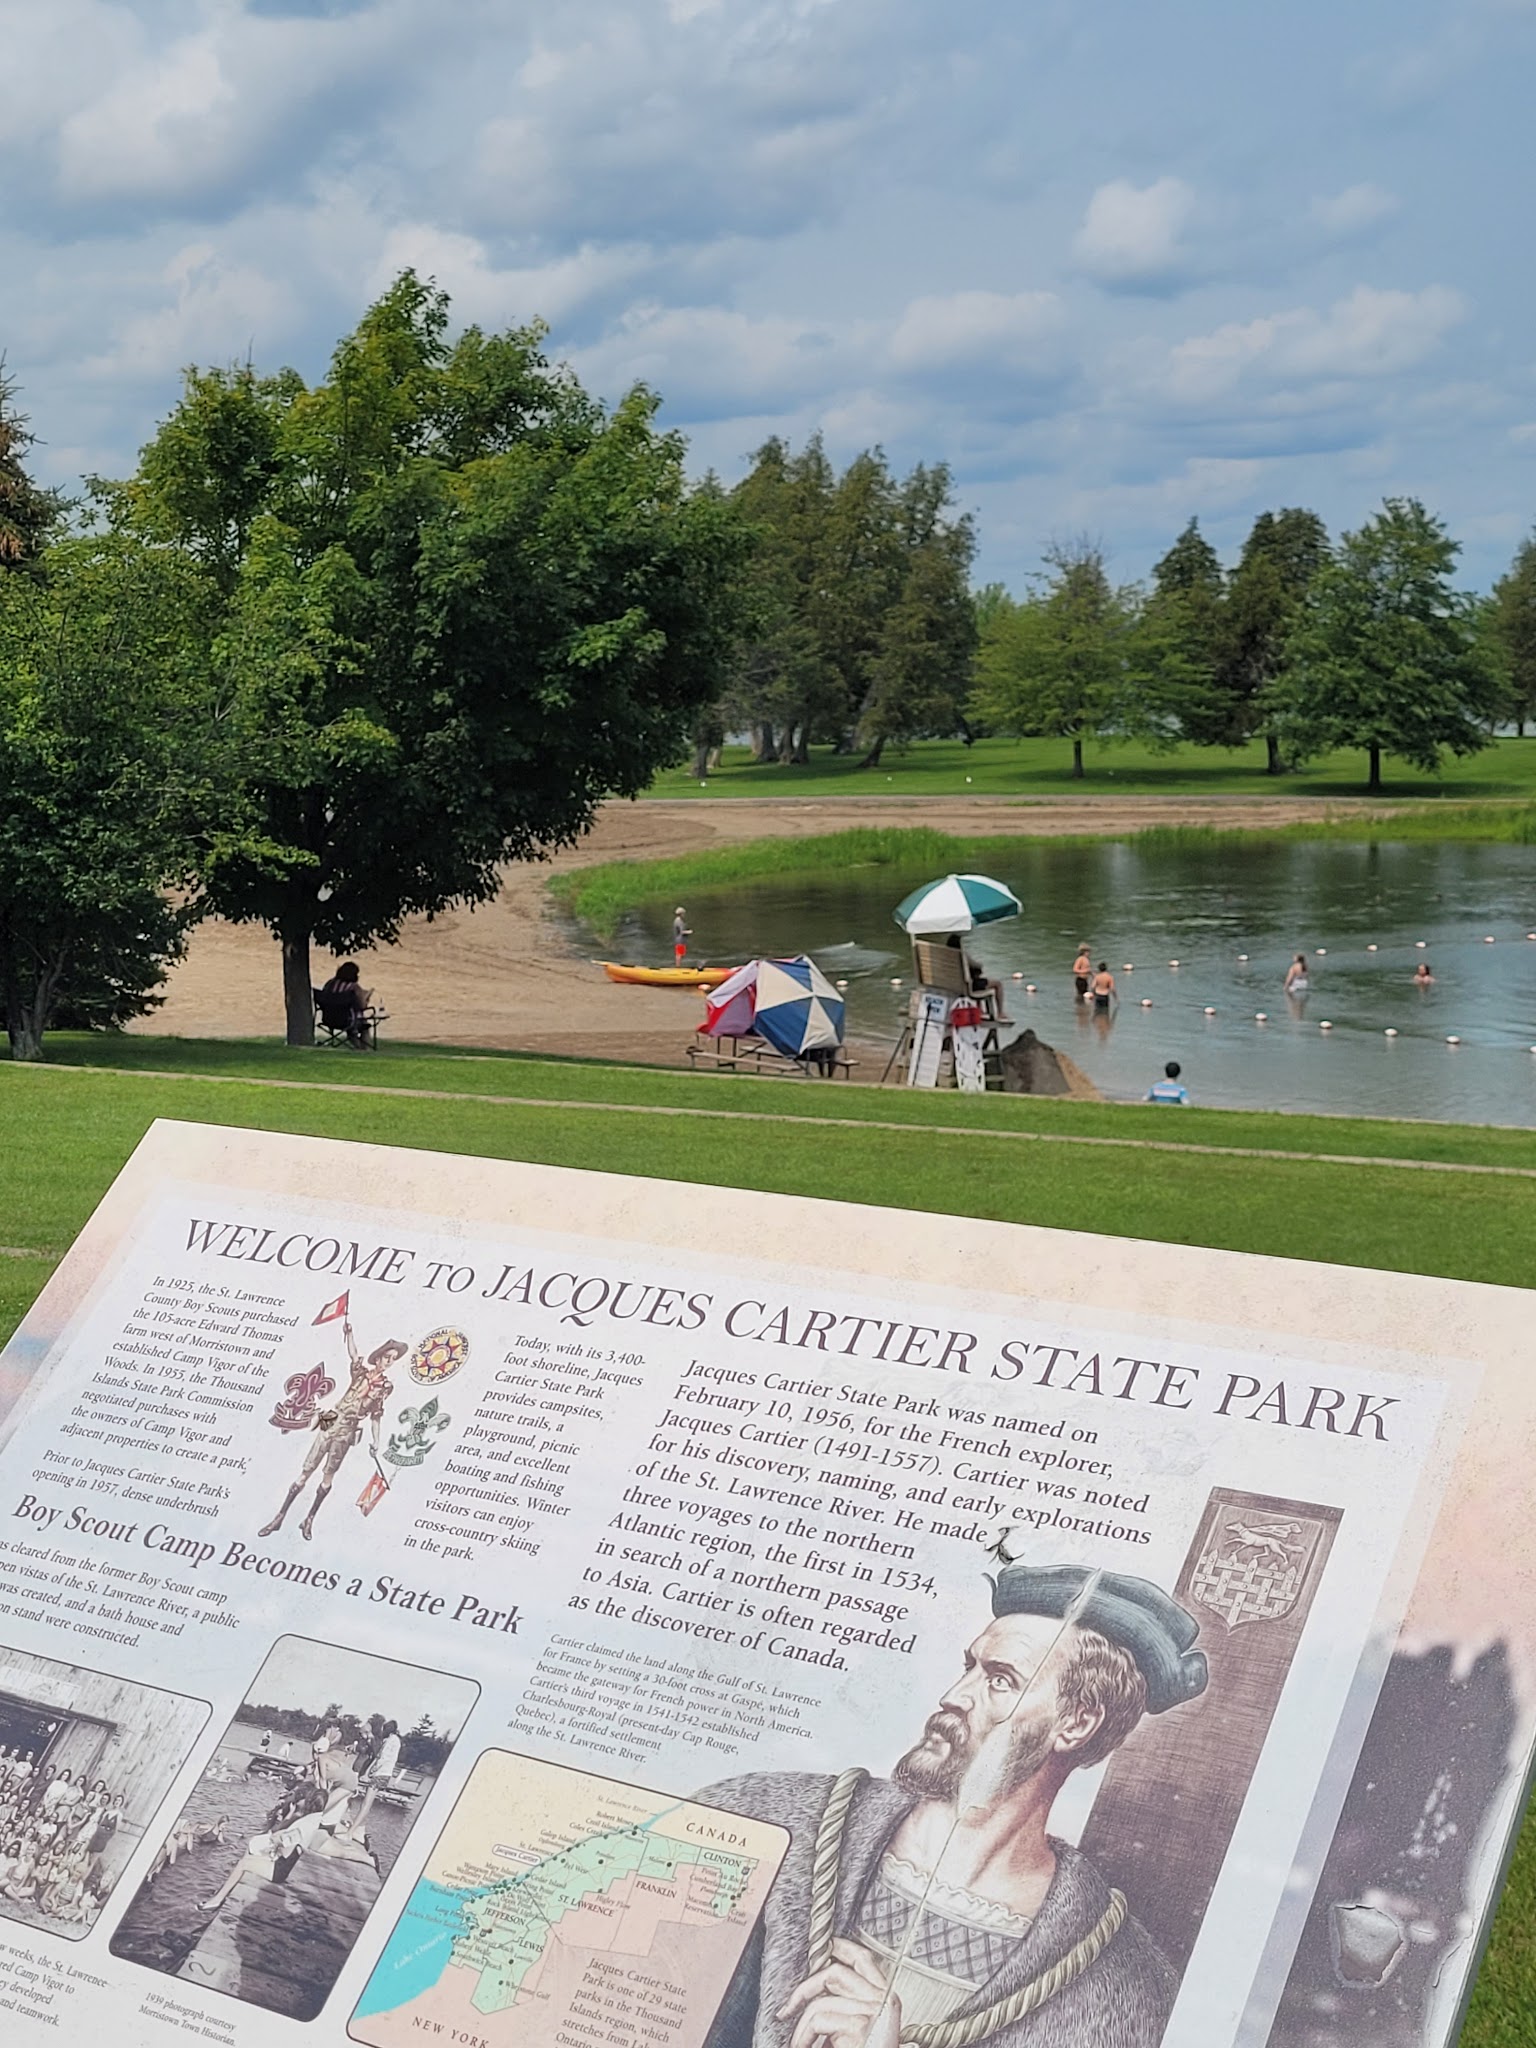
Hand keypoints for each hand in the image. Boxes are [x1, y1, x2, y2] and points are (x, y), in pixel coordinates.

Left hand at [777, 1940, 900, 2047]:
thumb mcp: (860, 2026)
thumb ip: (848, 2003)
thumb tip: (817, 1983)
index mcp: (886, 1996)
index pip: (863, 1958)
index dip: (840, 1946)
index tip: (822, 1947)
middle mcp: (883, 1999)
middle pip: (835, 1972)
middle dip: (805, 1988)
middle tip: (788, 2008)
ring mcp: (873, 2011)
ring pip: (821, 2000)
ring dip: (801, 2025)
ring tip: (799, 2043)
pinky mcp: (860, 2025)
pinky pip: (819, 2019)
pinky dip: (803, 2036)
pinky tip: (804, 2047)